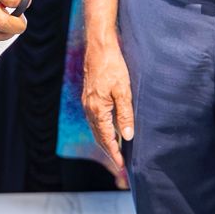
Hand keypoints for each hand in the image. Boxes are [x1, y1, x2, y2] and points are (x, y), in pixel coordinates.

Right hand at [81, 38, 133, 170]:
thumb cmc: (113, 66)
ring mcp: (87, 103)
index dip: (114, 152)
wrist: (99, 48)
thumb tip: (128, 137)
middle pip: (98, 136)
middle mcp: (89, 109)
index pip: (106, 138)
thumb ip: (125, 115)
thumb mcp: (123, 91)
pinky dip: (102, 129)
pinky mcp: (89, 97)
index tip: (122, 165)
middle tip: (120, 163)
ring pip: (96, 128)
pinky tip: (111, 129)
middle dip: (109, 150)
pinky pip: (94, 120)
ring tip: (117, 150)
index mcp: (97, 110)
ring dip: (105, 140)